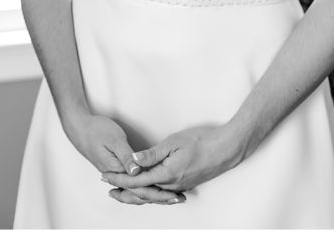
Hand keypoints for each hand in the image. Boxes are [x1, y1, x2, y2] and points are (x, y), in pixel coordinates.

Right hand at [63, 113, 183, 205]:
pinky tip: (150, 188)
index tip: (174, 195)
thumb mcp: (114, 139)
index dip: (158, 192)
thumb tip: (137, 171)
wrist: (78, 127)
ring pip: (135, 191)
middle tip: (178, 199)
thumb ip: (126, 156)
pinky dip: (143, 190)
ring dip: (152, 195)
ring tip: (169, 197)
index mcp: (116, 170)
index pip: (140, 188)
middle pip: (139, 193)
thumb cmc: (95, 130)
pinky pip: (131, 185)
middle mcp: (115, 175)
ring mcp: (115, 173)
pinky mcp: (115, 168)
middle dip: (159, 197)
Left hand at [101, 124, 243, 193]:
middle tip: (107, 186)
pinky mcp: (186, 183)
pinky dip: (150, 190)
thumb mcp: (173, 142)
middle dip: (124, 189)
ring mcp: (180, 186)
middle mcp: (173, 184)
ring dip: (136, 191)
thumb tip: (132, 161)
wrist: (228, 148)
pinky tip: (145, 187)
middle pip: (143, 191)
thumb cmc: (202, 141)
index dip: (119, 179)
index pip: (137, 181)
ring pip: (153, 193)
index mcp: (168, 174)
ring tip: (121, 188)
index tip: (105, 176)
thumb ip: (152, 154)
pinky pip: (164, 191)